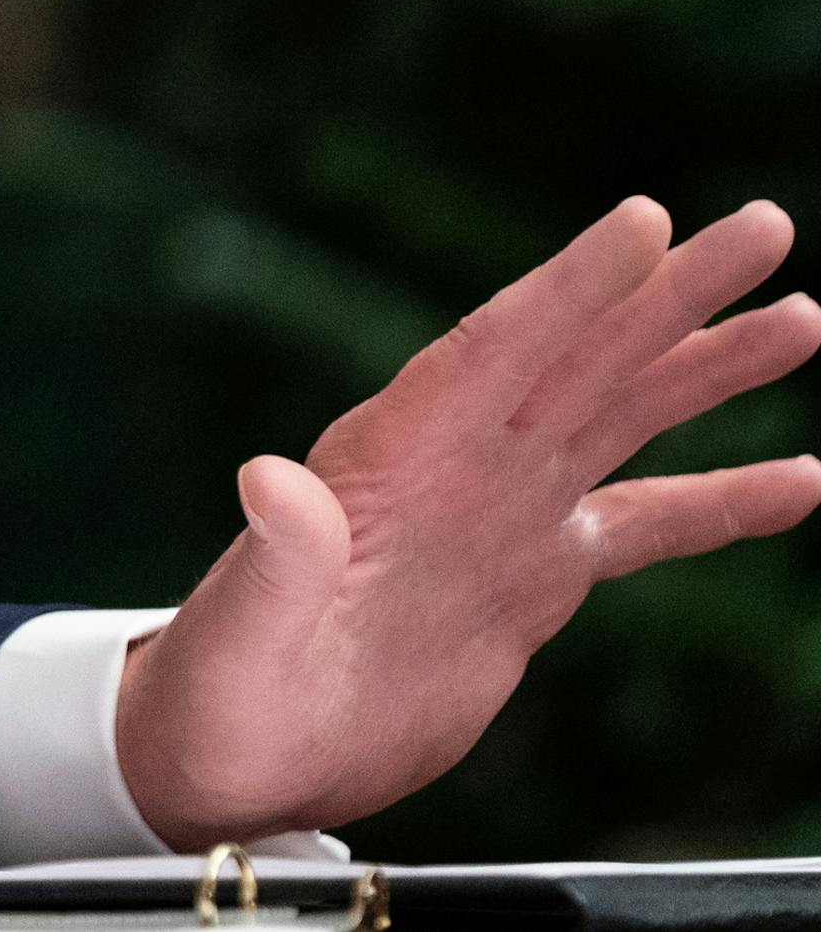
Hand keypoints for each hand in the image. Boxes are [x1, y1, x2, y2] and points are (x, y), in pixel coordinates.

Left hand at [116, 197, 820, 847]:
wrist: (237, 758)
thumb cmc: (219, 689)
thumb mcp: (242, 629)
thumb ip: (276, 558)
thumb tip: (269, 481)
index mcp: (385, 458)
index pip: (489, 353)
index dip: (567, 290)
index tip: (642, 223)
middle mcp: (450, 467)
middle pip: (576, 360)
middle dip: (668, 294)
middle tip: (762, 225)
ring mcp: (494, 517)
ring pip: (618, 419)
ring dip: (703, 368)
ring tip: (797, 316)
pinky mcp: (525, 581)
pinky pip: (641, 526)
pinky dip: (719, 503)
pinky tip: (800, 478)